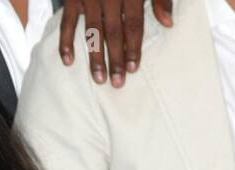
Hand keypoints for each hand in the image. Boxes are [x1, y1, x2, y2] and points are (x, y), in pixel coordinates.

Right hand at [59, 0, 173, 85]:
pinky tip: (68, 61)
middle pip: (112, 31)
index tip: (134, 68)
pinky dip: (65, 42)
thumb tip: (168, 23)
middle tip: (117, 83)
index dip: (133, 47)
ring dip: (94, 57)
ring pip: (91, 31)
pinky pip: (67, 22)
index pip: (132, 23)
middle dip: (115, 59)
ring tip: (98, 79)